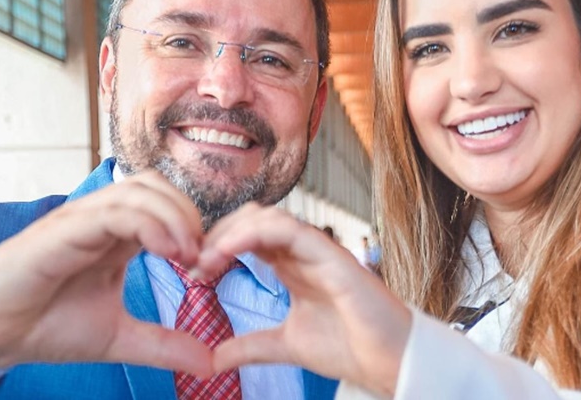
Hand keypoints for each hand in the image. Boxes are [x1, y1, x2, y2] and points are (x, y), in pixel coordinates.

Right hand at [0, 170, 212, 377]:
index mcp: (116, 235)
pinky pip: (114, 211)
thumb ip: (164, 345)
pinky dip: (149, 223)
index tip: (210, 265)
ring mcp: (81, 220)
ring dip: (174, 216)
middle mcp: (101, 219)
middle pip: (157, 186)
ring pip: (139, 190)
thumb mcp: (118, 338)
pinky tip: (167, 252)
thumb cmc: (48, 327)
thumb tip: (210, 363)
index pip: (165, 203)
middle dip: (189, 214)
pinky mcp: (62, 230)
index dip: (194, 225)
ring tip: (189, 255)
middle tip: (204, 256)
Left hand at [197, 203, 411, 396]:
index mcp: (292, 265)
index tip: (193, 271)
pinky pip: (289, 229)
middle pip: (252, 219)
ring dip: (232, 231)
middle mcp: (302, 252)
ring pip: (268, 216)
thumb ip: (248, 346)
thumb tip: (210, 361)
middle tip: (193, 262)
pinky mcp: (331, 255)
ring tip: (207, 258)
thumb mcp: (284, 345)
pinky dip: (254, 233)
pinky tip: (228, 252)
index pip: (247, 237)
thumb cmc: (348, 347)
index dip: (217, 245)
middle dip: (218, 233)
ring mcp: (317, 250)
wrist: (387, 363)